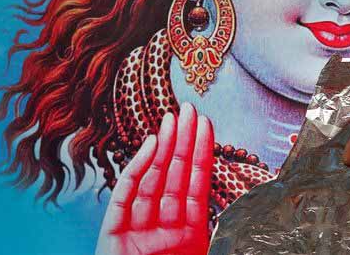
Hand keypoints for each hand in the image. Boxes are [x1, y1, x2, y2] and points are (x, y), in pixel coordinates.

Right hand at [95, 103, 213, 254]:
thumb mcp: (202, 249)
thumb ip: (212, 225)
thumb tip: (237, 199)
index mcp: (188, 234)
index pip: (197, 183)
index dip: (201, 151)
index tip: (205, 122)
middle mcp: (163, 229)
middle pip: (175, 176)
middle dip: (183, 140)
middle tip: (189, 109)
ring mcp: (137, 231)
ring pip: (152, 180)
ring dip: (163, 147)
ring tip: (173, 118)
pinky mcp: (112, 235)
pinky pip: (125, 196)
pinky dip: (137, 168)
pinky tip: (150, 144)